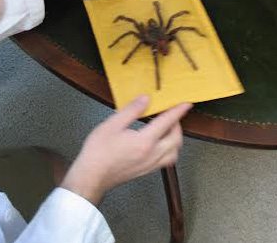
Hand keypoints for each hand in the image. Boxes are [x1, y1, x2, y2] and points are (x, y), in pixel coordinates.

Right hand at [61, 96, 191, 204]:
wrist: (90, 177)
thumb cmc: (98, 152)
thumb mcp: (111, 124)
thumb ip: (131, 110)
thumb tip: (146, 99)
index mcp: (144, 142)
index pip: (167, 123)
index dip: (178, 111)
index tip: (186, 103)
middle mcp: (151, 155)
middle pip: (176, 140)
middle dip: (178, 124)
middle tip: (172, 113)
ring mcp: (149, 165)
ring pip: (174, 153)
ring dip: (176, 139)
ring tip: (168, 127)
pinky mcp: (145, 171)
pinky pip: (166, 161)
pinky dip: (169, 149)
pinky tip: (159, 142)